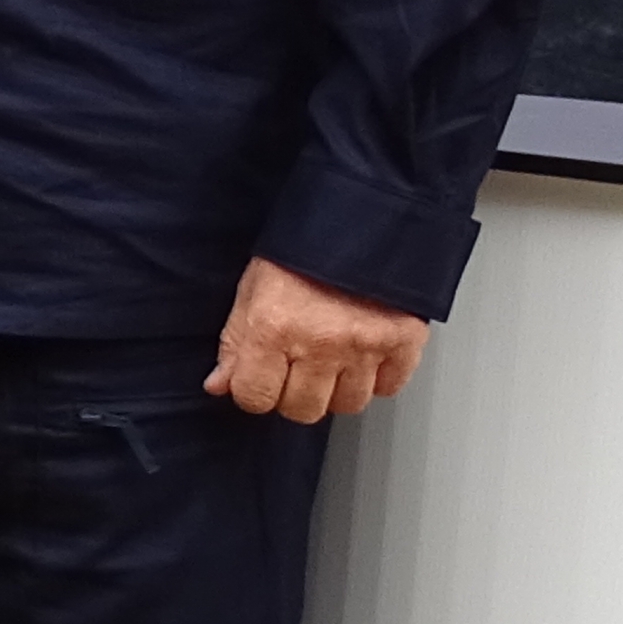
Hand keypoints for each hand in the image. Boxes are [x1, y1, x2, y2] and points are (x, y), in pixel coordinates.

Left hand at [205, 257, 429, 422]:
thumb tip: (219, 385)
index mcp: (274, 326)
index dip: (254, 389)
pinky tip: (363, 351)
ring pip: (346, 405)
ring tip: (332, 353)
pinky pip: (387, 388)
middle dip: (294, 393)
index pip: (255, 397)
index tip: (261, 376)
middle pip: (302, 410)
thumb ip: (235, 340)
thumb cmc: (301, 244)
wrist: (360, 212)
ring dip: (337, 387)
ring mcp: (364, 347)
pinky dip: (376, 377)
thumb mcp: (253, 284)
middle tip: (298, 362)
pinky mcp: (403, 343)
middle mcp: (319, 343)